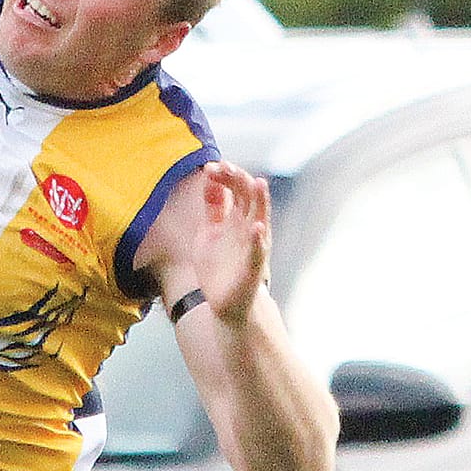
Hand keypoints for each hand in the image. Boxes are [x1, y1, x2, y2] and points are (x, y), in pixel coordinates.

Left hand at [185, 162, 271, 326]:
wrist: (226, 304)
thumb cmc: (220, 265)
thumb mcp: (210, 230)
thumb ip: (213, 207)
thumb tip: (210, 178)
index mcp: (238, 219)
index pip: (236, 189)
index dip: (225, 176)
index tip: (210, 167)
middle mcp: (249, 228)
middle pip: (249, 197)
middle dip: (238, 180)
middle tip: (225, 167)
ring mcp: (253, 247)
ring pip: (261, 219)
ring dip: (260, 201)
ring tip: (258, 184)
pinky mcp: (253, 269)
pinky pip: (258, 253)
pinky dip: (257, 241)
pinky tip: (256, 228)